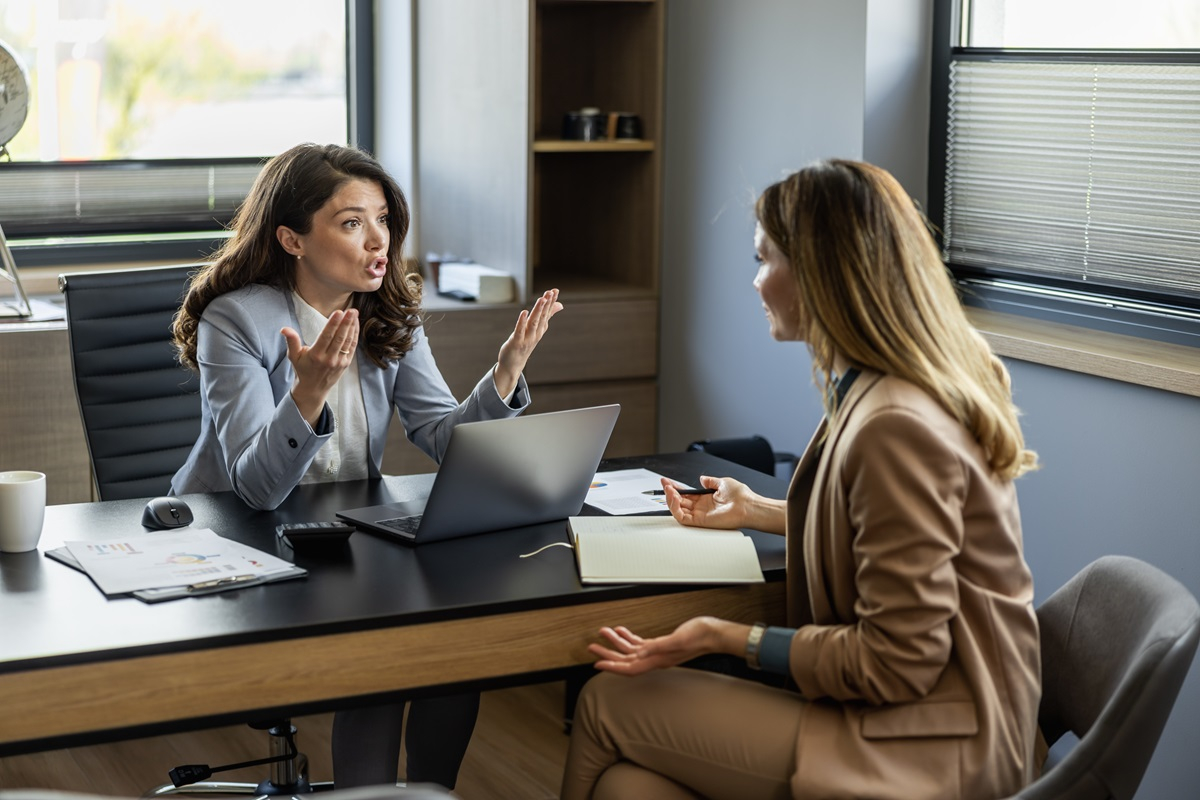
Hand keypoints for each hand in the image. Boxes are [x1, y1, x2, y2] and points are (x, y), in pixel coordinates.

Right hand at [282, 308, 358, 425]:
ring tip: (354, 313)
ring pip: (348, 342)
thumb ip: (291, 341)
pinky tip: (355, 324)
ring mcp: (339, 362)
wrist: (313, 389)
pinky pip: (352, 347)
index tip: (339, 312)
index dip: (333, 324)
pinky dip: (355, 335)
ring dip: (352, 327)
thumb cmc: (302, 369)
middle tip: (351, 310)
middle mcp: (329, 359)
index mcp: (316, 355)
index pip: (326, 337)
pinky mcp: (346, 364)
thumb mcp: (294, 356)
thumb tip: (284, 329)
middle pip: (339, 338)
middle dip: (346, 323)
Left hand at [494, 289, 562, 398]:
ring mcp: (527, 338)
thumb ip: (547, 316)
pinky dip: (522, 321)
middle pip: (542, 317)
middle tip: (550, 292)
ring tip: (541, 299)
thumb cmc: (525, 344)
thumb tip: (560, 305)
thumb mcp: (537, 329)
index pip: (547, 313)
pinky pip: (520, 330)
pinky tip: (524, 312)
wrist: (513, 364)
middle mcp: (536, 333)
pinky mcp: (516, 342)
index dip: (551, 302)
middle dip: (546, 304)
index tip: (555, 290)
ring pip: (533, 322)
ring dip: (538, 311)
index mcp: (540, 329)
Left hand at [589, 617, 746, 675]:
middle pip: (625, 660)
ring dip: (615, 643)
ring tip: (603, 633)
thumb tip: (641, 652)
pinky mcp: (661, 644)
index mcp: (657, 660)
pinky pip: (640, 643)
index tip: (597, 664)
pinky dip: (628, 637)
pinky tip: (621, 630)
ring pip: (630, 650)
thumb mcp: (677, 640)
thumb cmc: (698, 637)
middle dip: (607, 654)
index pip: (629, 668)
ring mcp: (657, 652)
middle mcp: (655, 658)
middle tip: (592, 648)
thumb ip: (658, 647)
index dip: (612, 668)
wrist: (712, 633)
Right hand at [661, 475, 753, 529]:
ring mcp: (699, 514)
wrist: (748, 506)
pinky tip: (674, 498)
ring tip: (668, 489)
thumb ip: (710, 481)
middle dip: (670, 492)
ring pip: (678, 509)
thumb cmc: (741, 496)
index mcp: (706, 499)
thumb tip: (702, 478)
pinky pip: (682, 517)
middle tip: (665, 484)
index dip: (676, 487)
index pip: (686, 494)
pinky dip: (675, 508)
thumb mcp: (723, 482)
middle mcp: (701, 507)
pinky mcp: (699, 521)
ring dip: (670, 499)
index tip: (667, 481)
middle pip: (680, 501)